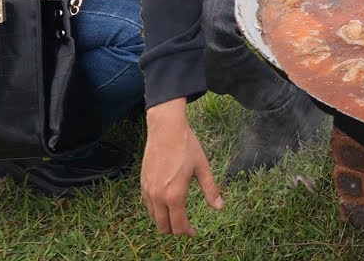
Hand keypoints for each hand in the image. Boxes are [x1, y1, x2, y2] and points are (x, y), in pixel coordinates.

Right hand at [141, 98, 222, 235]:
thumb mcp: (203, 168)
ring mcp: (148, 190)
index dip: (187, 232)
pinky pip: (148, 205)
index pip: (178, 224)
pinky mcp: (143, 183)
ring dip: (165, 221)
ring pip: (154, 217)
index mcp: (175, 195)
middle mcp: (158, 196)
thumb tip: (220, 207)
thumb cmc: (187, 147)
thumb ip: (211, 190)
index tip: (194, 232)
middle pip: (163, 226)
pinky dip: (157, 211)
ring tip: (177, 218)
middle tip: (186, 227)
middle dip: (175, 230)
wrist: (166, 130)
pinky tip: (167, 204)